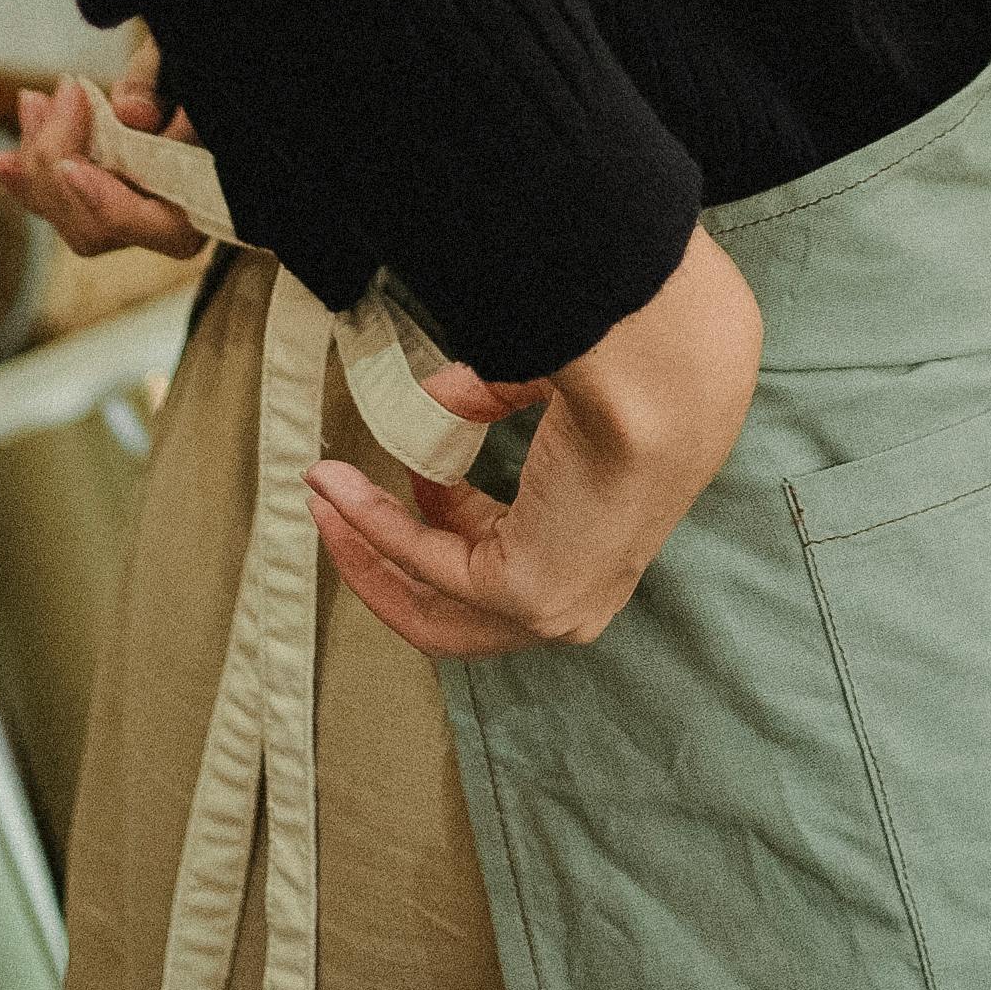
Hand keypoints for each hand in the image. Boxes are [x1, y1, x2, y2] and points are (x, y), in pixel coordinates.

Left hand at [0, 34, 207, 258]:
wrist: (201, 73)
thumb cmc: (202, 72)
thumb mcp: (188, 67)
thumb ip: (165, 86)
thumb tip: (129, 112)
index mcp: (211, 203)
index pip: (159, 226)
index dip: (109, 203)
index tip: (70, 168)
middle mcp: (171, 224)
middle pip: (98, 227)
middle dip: (61, 164)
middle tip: (62, 94)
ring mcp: (132, 219)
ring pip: (70, 218)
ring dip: (38, 162)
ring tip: (34, 102)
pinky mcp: (102, 203)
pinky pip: (57, 205)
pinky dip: (28, 178)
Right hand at [304, 222, 763, 658]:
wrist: (668, 378)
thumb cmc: (638, 378)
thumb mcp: (548, 394)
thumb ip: (489, 402)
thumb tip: (437, 402)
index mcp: (597, 545)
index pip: (498, 561)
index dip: (429, 519)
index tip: (385, 474)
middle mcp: (582, 590)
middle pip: (455, 612)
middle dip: (379, 563)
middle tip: (330, 510)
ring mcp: (556, 604)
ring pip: (432, 610)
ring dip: (366, 553)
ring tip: (322, 500)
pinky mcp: (527, 594)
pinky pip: (427, 565)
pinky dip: (375, 527)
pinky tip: (339, 492)